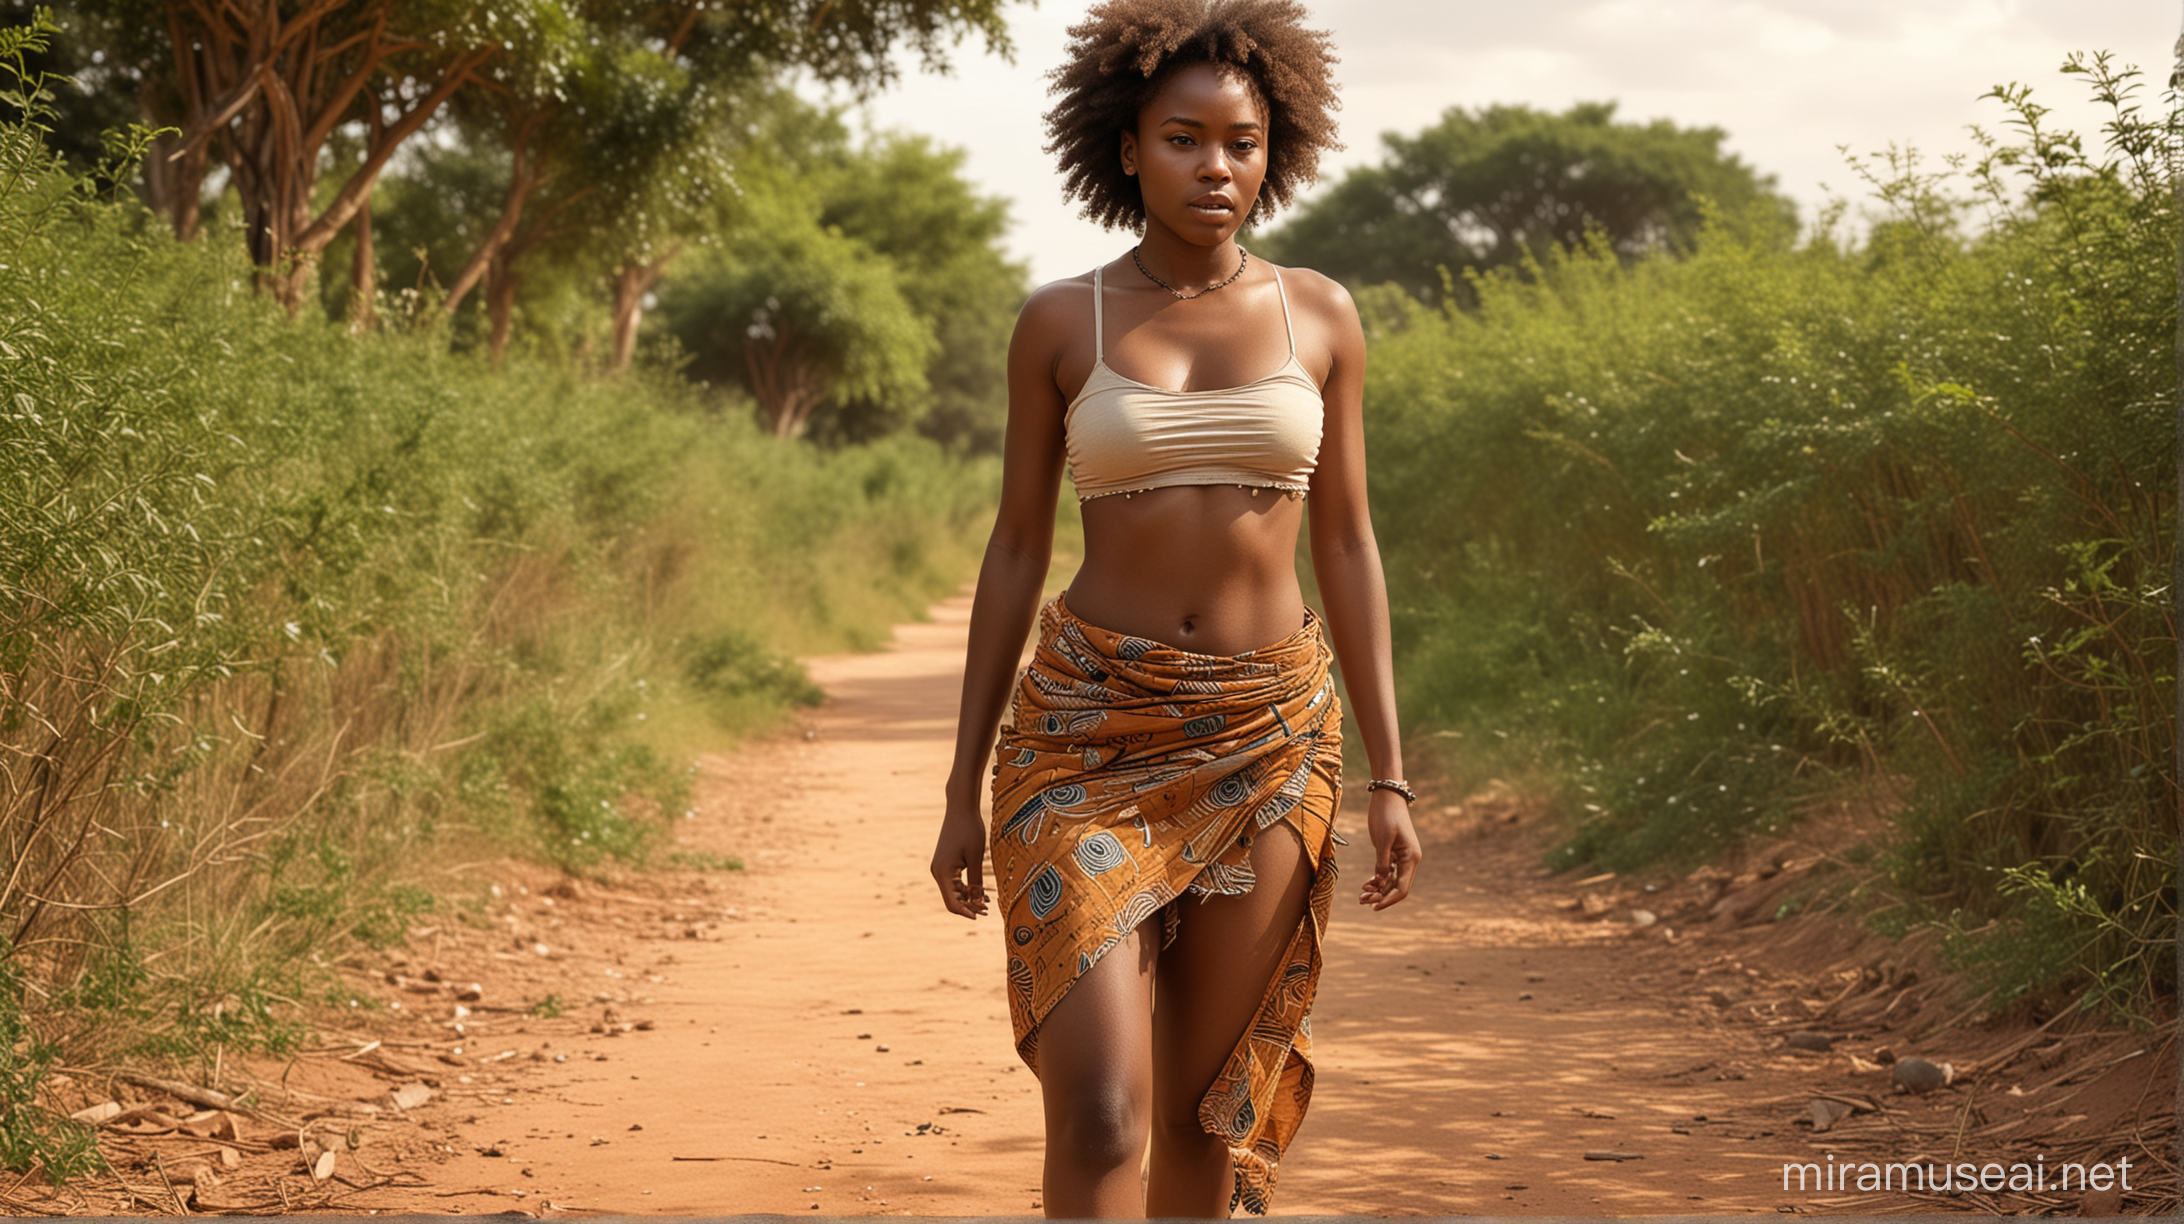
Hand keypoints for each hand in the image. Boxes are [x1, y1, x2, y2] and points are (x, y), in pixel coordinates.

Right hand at [930, 803, 990, 918]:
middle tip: (988, 909)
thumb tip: (979, 903)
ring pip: (953, 892)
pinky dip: (965, 889)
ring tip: (988, 902)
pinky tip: (980, 891)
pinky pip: (953, 882)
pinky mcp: (944, 863)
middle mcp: (937, 872)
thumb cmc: (970, 830)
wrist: (960, 809)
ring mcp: (939, 868)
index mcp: (943, 872)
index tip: (981, 916)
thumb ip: (976, 881)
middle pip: (952, 900)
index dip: (966, 912)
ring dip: (968, 898)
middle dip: (969, 906)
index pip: (952, 903)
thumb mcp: (976, 857)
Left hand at [1358, 787, 1420, 909]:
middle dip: (1380, 896)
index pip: (1402, 887)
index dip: (1388, 899)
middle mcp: (1410, 859)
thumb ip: (1382, 861)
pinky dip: (1378, 879)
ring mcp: (1403, 856)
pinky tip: (1366, 884)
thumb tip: (1381, 882)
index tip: (1374, 907)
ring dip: (1378, 890)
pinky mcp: (1394, 852)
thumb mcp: (1382, 838)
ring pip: (1392, 880)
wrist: (1388, 796)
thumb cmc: (1385, 814)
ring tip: (1361, 895)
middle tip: (1361, 900)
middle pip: (1397, 887)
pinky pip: (1388, 872)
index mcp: (1411, 857)